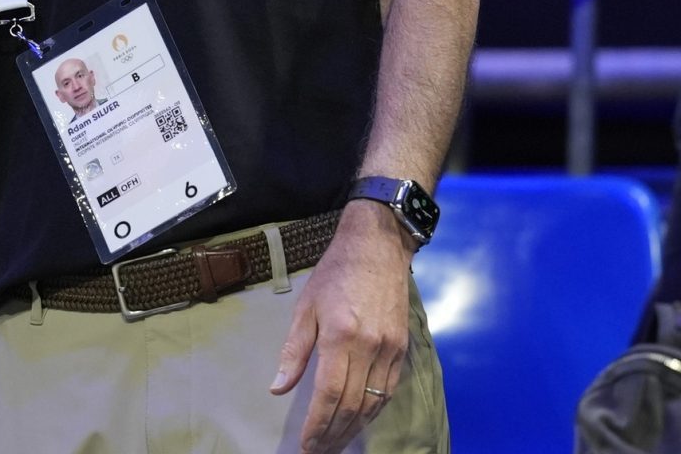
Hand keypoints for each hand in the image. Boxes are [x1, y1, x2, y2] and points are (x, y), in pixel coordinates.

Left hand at [272, 201, 413, 453]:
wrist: (377, 247)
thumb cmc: (335, 274)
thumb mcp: (305, 307)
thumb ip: (294, 351)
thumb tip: (277, 388)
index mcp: (341, 336)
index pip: (329, 393)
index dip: (318, 424)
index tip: (307, 444)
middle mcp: (370, 347)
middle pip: (353, 404)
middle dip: (334, 433)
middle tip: (318, 451)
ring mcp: (390, 349)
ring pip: (374, 403)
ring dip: (354, 428)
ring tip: (336, 443)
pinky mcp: (403, 348)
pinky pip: (388, 389)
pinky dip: (373, 411)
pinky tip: (360, 421)